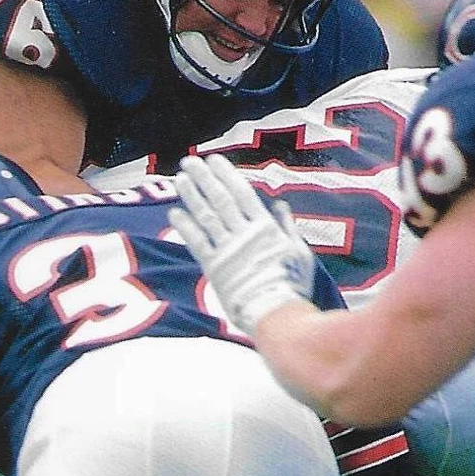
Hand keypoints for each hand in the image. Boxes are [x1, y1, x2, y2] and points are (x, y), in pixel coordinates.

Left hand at [168, 154, 315, 333]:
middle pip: (220, 199)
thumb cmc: (293, 286)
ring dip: (192, 196)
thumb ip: (287, 226)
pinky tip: (175, 212)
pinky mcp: (215, 268)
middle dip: (204, 178)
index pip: (242, 193)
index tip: (214, 160)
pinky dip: (186, 227)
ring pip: (206, 217)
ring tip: (180, 179)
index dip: (226, 175)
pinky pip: (197, 243)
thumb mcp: (299, 252)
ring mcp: (228, 250)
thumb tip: (279, 204)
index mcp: (265, 227)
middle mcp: (244, 234)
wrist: (278, 315)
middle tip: (190, 162)